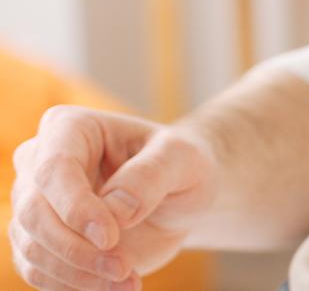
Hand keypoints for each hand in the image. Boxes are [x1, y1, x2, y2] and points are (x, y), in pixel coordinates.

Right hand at [10, 106, 217, 289]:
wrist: (177, 196)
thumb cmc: (180, 165)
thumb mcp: (183, 159)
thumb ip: (151, 176)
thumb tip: (116, 211)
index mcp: (70, 128)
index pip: (53, 168)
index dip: (75, 207)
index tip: (110, 237)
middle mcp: (39, 162)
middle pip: (33, 212)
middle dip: (76, 249)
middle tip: (122, 268)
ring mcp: (35, 203)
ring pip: (31, 247)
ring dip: (77, 273)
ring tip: (127, 280)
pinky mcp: (41, 240)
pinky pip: (38, 271)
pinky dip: (73, 286)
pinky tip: (117, 288)